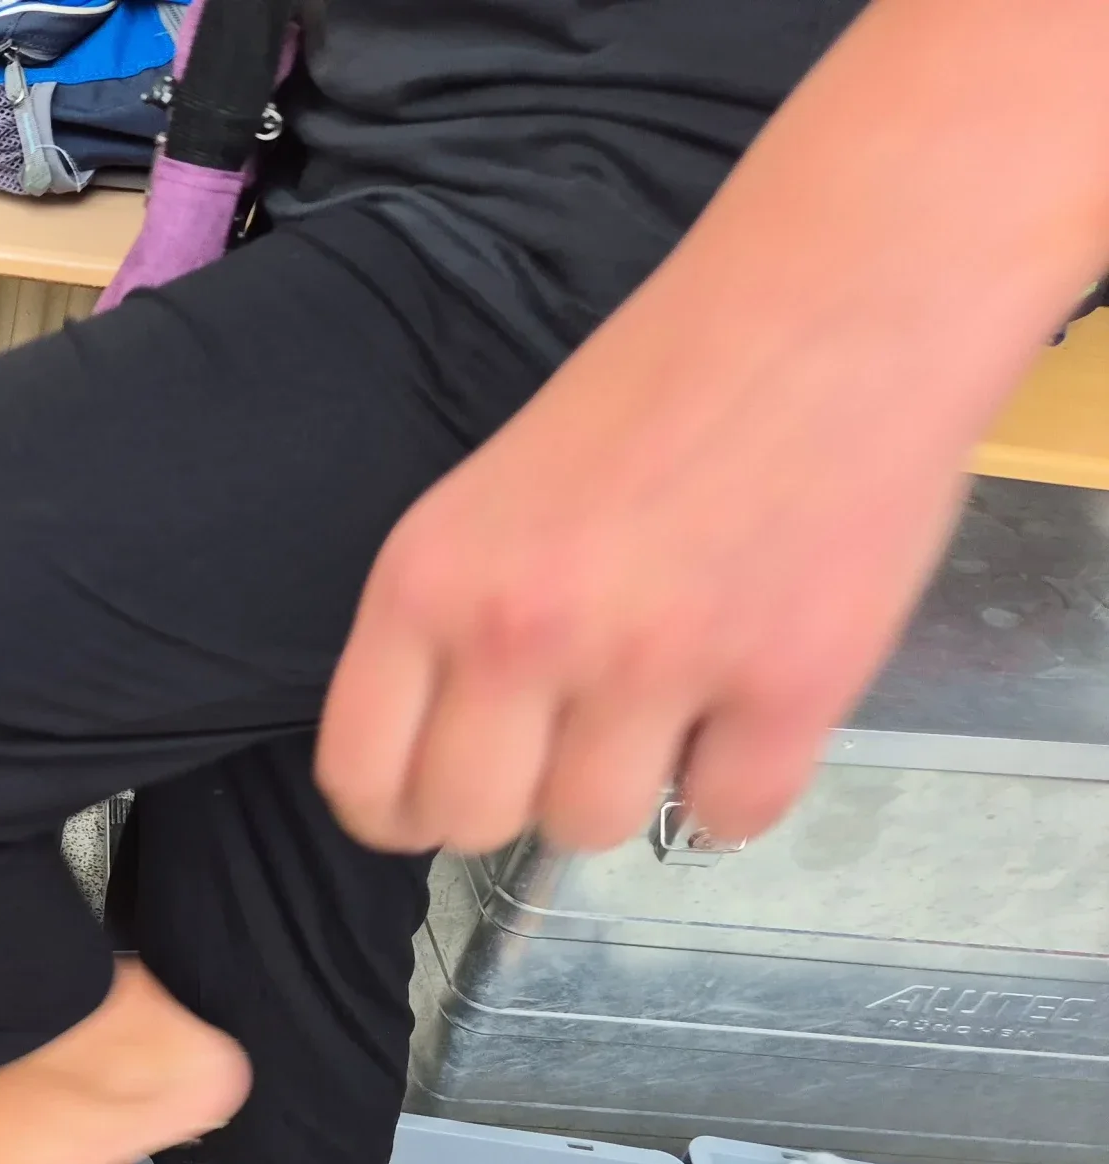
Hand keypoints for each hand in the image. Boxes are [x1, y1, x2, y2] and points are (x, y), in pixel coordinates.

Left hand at [315, 294, 969, 856]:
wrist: (835, 299)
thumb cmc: (659, 389)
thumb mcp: (490, 498)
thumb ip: (453, 626)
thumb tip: (444, 759)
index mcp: (427, 582)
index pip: (362, 775)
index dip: (402, 805)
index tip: (440, 795)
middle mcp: (522, 632)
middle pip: (472, 822)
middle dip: (517, 798)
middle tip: (571, 735)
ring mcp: (653, 663)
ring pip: (591, 830)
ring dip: (631, 786)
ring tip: (671, 696)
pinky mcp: (787, 687)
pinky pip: (726, 819)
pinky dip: (739, 785)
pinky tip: (750, 705)